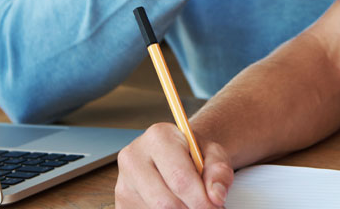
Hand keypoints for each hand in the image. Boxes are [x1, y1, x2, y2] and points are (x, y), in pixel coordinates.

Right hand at [115, 122, 234, 208]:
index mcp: (158, 137)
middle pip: (165, 201)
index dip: (200, 199)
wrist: (177, 154)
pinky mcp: (121, 203)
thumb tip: (216, 196)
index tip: (214, 207)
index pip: (179, 178)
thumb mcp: (213, 154)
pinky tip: (177, 204)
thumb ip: (219, 172)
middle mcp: (134, 157)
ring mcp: (123, 182)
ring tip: (192, 203)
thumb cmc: (194, 154)